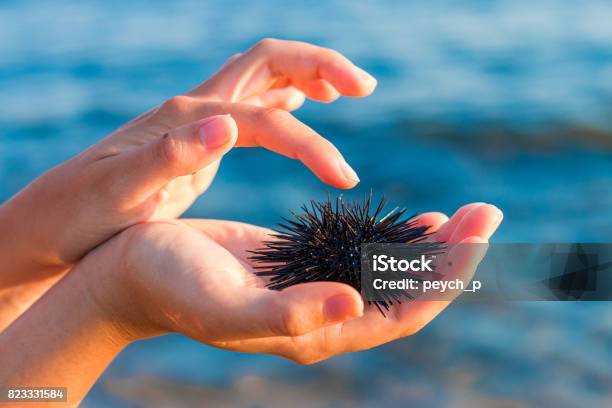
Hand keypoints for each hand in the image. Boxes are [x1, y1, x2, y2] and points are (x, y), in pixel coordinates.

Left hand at [0, 39, 375, 272]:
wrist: (58, 218)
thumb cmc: (86, 212)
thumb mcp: (122, 191)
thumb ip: (170, 156)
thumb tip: (228, 125)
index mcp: (187, 118)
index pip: (267, 116)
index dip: (312, 143)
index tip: (345, 180)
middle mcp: (197, 107)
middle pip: (269, 60)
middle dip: (322, 65)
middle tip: (365, 86)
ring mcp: (199, 118)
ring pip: (263, 76)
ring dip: (308, 74)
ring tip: (345, 90)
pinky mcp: (200, 135)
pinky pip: (252, 102)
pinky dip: (284, 96)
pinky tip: (299, 105)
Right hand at [0, 203, 500, 403]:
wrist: (135, 273)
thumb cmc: (171, 287)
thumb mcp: (225, 304)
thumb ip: (288, 314)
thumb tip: (353, 304)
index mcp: (316, 332)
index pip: (403, 312)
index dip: (446, 276)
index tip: (478, 232)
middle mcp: (326, 317)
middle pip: (408, 294)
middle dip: (453, 257)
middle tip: (487, 212)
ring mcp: (317, 291)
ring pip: (392, 276)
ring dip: (431, 249)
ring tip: (466, 215)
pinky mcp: (303, 264)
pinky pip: (365, 257)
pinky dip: (395, 239)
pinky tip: (415, 223)